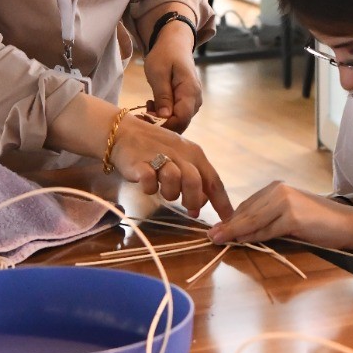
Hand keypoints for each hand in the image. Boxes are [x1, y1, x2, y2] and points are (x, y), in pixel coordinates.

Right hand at [109, 114, 231, 219]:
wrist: (125, 133)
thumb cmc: (156, 148)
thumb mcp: (181, 159)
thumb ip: (194, 179)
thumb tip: (201, 205)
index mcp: (195, 154)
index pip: (213, 180)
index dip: (221, 201)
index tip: (227, 219)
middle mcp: (180, 154)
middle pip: (195, 182)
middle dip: (193, 200)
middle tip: (189, 209)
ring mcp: (160, 157)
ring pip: (173, 180)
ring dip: (170, 192)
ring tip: (163, 190)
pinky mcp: (140, 164)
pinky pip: (149, 181)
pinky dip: (150, 188)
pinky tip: (147, 185)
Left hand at [142, 21, 202, 131]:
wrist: (175, 43)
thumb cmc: (165, 54)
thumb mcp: (158, 73)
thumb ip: (162, 95)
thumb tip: (164, 117)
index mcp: (190, 92)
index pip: (181, 120)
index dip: (164, 125)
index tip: (145, 120)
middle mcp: (196, 100)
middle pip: (180, 123)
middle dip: (160, 123)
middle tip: (142, 113)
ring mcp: (193, 102)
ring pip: (178, 121)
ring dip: (161, 119)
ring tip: (147, 105)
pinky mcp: (188, 102)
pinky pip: (177, 115)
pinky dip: (164, 114)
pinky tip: (153, 104)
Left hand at [208, 182, 352, 252]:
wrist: (345, 224)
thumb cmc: (318, 222)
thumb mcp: (288, 216)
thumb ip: (267, 218)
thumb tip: (240, 231)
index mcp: (276, 187)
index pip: (247, 204)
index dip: (231, 218)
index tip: (217, 228)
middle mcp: (279, 190)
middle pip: (247, 211)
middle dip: (228, 225)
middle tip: (211, 236)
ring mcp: (285, 202)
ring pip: (253, 220)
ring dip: (234, 232)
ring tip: (218, 239)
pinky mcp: (292, 217)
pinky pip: (267, 230)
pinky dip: (253, 237)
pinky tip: (241, 241)